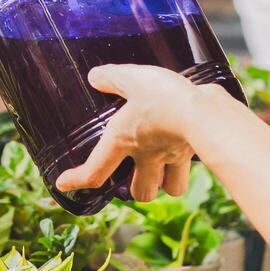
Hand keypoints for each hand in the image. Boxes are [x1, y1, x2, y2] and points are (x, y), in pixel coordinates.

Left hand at [55, 65, 201, 200]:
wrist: (205, 109)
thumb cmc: (164, 97)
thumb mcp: (132, 79)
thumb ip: (112, 77)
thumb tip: (94, 77)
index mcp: (122, 140)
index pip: (94, 171)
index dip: (77, 181)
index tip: (64, 185)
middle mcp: (146, 156)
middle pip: (141, 193)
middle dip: (136, 191)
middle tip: (131, 177)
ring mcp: (171, 157)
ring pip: (168, 189)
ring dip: (161, 185)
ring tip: (158, 172)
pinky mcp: (192, 153)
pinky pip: (187, 171)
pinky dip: (181, 168)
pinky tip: (179, 151)